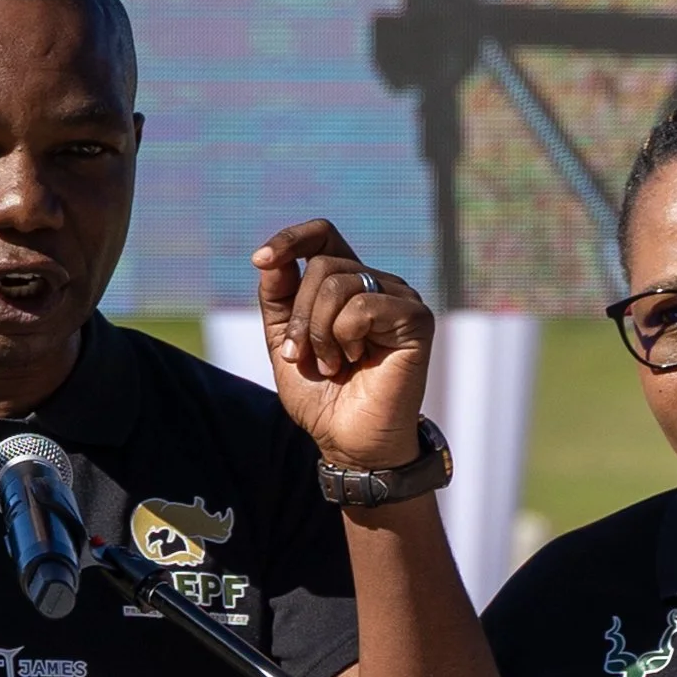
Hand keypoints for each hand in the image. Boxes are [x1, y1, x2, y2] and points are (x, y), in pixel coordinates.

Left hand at [253, 218, 432, 474]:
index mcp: (349, 284)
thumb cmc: (323, 396)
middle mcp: (377, 284)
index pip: (323, 235)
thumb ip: (278, 300)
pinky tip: (357, 361)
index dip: (290, 239)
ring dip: (319, 332)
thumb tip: (269, 261)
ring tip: (332, 364)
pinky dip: (346, 336)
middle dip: (300, 314)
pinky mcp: (415, 318)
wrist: (350, 441)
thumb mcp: (285, 343)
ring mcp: (399, 298)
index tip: (261, 261)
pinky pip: (364, 305)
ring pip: (339, 283)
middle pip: (322, 264)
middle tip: (302, 355)